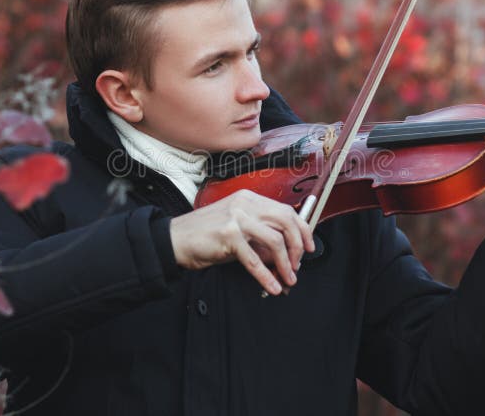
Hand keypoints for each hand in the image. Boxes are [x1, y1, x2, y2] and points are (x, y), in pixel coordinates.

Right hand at [169, 190, 314, 295]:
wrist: (174, 239)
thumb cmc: (204, 235)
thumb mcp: (237, 229)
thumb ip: (259, 237)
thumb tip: (284, 257)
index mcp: (249, 199)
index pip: (286, 210)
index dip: (303, 230)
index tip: (309, 247)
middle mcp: (245, 204)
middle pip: (286, 222)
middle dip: (297, 247)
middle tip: (297, 266)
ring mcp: (236, 218)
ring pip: (275, 240)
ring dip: (285, 264)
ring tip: (287, 279)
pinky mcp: (228, 235)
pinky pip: (254, 259)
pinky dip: (266, 276)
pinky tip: (271, 286)